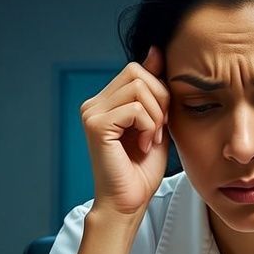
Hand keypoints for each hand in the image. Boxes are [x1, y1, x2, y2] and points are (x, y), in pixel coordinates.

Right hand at [80, 47, 169, 215]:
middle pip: (138, 72)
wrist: (128, 203)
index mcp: (106, 101)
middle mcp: (94, 103)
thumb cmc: (141, 170)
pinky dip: (149, 127)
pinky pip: (136, 108)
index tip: (161, 122)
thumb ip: (155, 90)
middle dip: (160, 100)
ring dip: (156, 116)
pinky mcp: (96, 125)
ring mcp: (92, 113)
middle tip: (159, 131)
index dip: (160, 91)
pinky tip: (145, 146)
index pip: (138, 69)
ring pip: (139, 87)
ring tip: (151, 140)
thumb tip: (156, 50)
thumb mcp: (156, 122)